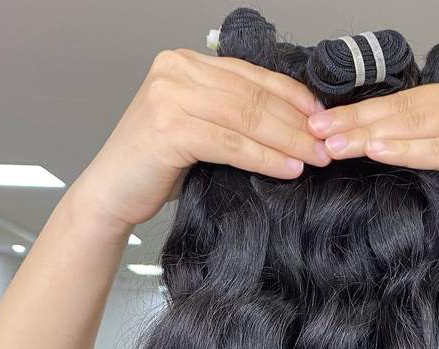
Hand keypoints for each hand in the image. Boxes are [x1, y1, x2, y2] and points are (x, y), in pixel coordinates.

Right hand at [71, 49, 329, 235]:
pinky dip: (263, 156)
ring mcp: (169, 96)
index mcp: (185, 64)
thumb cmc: (155, 167)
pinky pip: (230, 143)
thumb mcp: (198, 130)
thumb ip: (231, 117)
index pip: (252, 75)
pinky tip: (287, 168)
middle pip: (253, 95)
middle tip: (326, 144)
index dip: (293, 95)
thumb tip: (291, 124)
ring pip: (246, 117)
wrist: (111, 194)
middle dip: (296, 122)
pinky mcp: (168, 128)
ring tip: (314, 159)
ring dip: (287, 140)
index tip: (322, 118)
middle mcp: (176, 71)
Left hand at [306, 78, 438, 250]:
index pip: (403, 101)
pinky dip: (409, 150)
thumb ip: (428, 144)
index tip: (322, 123)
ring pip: (418, 125)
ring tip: (336, 144)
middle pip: (405, 108)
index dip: (360, 111)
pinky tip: (378, 151)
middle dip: (357, 121)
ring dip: (372, 134)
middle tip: (317, 132)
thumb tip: (371, 146)